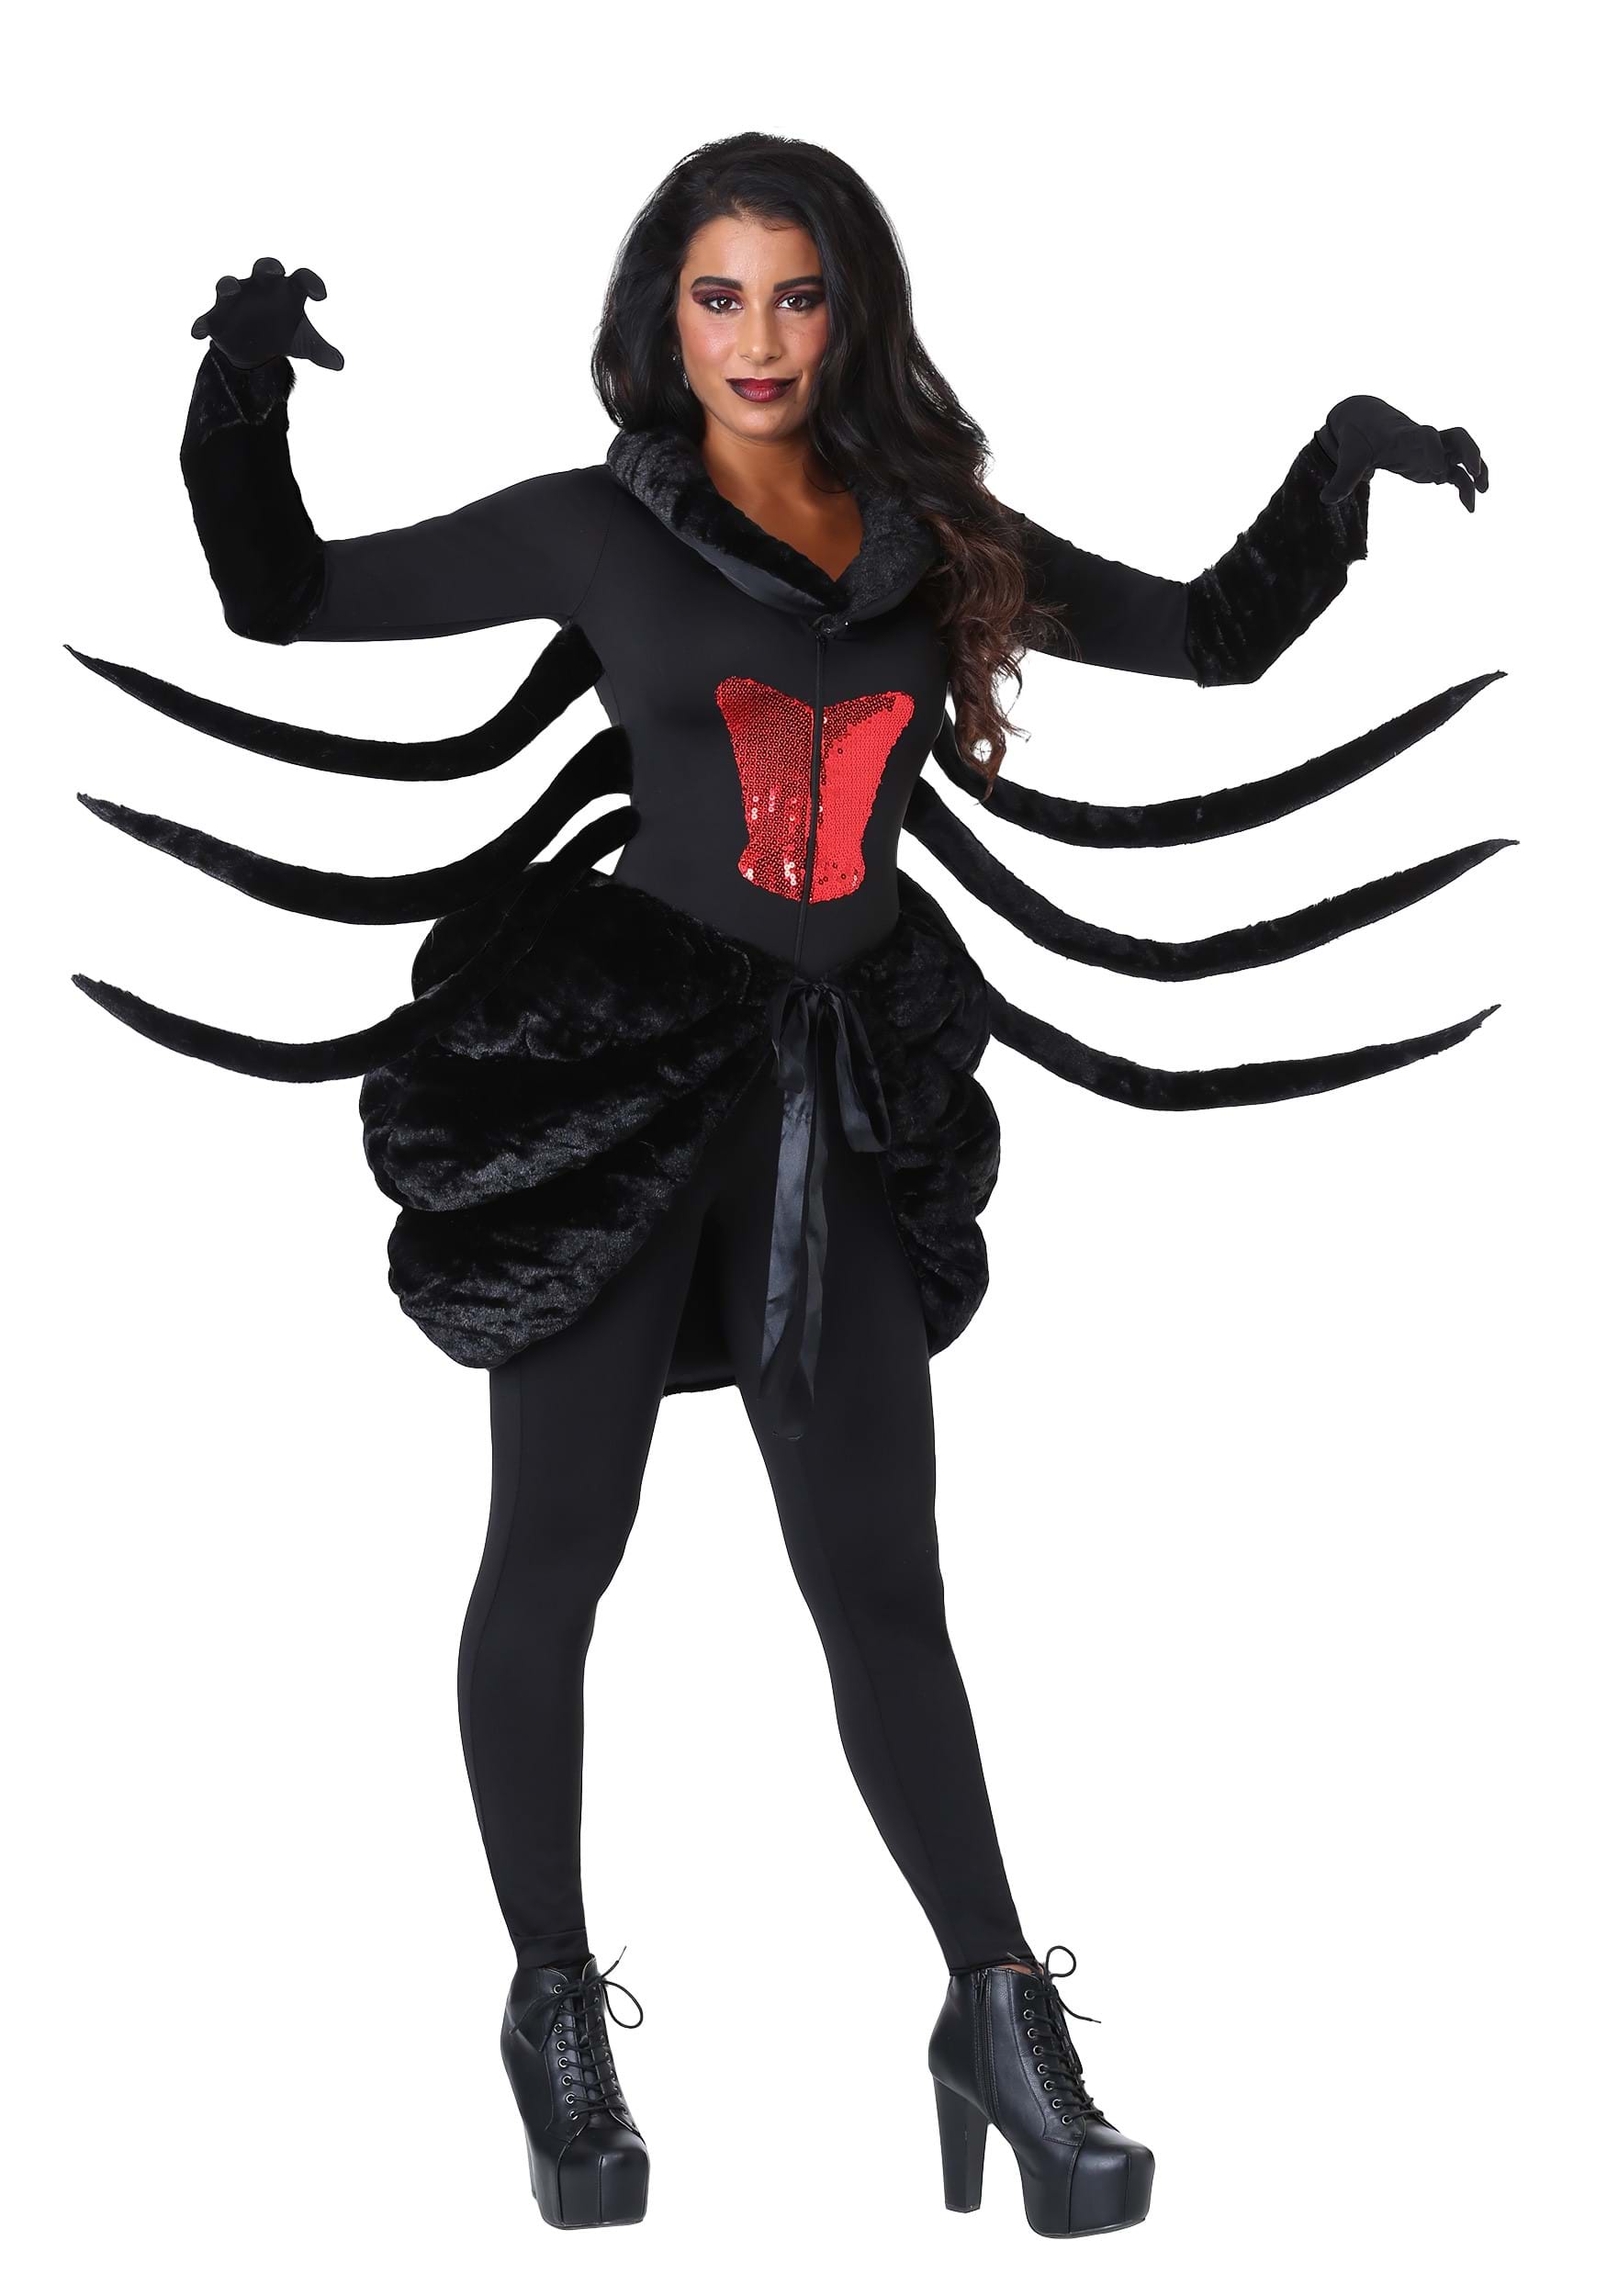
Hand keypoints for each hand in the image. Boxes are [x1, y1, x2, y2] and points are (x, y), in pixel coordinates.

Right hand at [190, 254, 343, 370]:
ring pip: (227, 284)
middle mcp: (260, 287)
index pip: (302, 279)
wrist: (257, 348)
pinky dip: (201, 324)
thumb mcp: (304, 344)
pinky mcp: (216, 318)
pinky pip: (206, 318)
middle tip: (275, 271)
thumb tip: (339, 363)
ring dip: (227, 285)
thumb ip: (321, 351)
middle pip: (264, 269)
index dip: (312, 283)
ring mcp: (236, 299)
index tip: (322, 296)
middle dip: (268, 267)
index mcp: (286, 290)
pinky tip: (197, 333)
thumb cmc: (284, 333)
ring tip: (229, 290)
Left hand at [1318, 394, 1488, 512]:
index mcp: (1404, 435)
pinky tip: (1468, 508)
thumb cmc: (1358, 436)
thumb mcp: (1349, 456)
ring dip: (1477, 469)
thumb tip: (1326, 499)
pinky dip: (1464, 487)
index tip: (1437, 472)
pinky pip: (1455, 473)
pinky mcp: (1433, 464)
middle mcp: (1423, 440)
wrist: (1365, 420)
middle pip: (1457, 436)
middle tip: (1475, 472)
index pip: (1425, 436)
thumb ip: (1342, 477)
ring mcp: (1431, 451)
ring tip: (1482, 492)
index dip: (1433, 452)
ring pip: (1463, 453)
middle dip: (1469, 451)